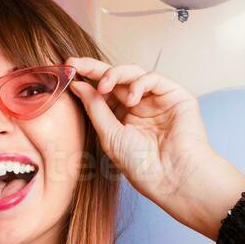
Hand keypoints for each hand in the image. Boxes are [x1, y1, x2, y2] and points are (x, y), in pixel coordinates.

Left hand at [66, 56, 244, 238]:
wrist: (173, 178)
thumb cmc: (143, 166)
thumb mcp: (110, 136)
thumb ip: (95, 109)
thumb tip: (78, 85)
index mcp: (123, 117)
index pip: (104, 91)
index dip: (87, 78)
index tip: (68, 68)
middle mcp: (140, 106)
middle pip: (116, 78)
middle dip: (95, 69)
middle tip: (76, 65)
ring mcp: (158, 100)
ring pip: (133, 73)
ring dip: (115, 75)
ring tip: (104, 87)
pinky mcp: (176, 95)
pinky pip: (154, 78)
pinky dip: (139, 83)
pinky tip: (132, 100)